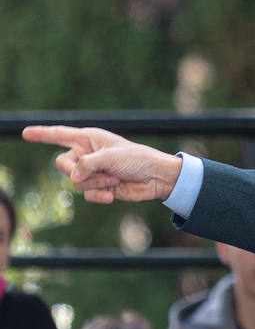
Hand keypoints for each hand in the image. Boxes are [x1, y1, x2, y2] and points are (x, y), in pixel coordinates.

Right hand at [21, 125, 181, 203]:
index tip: (25, 133)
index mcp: (89, 138)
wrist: (156, 178)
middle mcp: (87, 154)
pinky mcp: (99, 187)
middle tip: (103, 170)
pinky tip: (113, 193)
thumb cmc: (136, 159)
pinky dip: (99, 195)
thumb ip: (87, 165)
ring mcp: (92, 171)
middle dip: (79, 171)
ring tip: (114, 179)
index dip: (41, 134)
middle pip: (62, 164)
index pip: (59, 135)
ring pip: (75, 181)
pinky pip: (87, 194)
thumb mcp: (110, 157)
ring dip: (95, 183)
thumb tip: (73, 177)